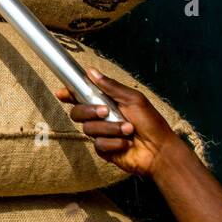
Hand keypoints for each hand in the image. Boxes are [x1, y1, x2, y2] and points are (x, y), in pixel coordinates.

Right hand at [57, 68, 187, 177]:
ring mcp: (102, 134)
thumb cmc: (151, 122)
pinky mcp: (104, 150)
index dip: (69, 94)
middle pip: (78, 113)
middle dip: (90, 111)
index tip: (61, 92)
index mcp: (107, 102)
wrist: (160, 150)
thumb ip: (111, 87)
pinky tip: (125, 144)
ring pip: (89, 129)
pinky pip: (98, 145)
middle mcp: (101, 118)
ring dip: (110, 128)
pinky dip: (114, 143)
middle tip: (105, 111)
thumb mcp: (133, 99)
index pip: (81, 96)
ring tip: (128, 130)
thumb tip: (90, 71)